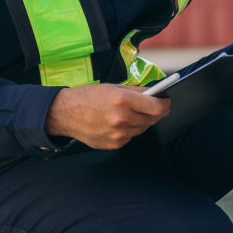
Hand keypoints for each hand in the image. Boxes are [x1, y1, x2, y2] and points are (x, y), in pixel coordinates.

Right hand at [45, 83, 169, 149]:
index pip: (156, 107)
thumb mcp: (114, 87)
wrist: (66, 114)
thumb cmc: (89, 97)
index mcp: (122, 100)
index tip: (166, 101)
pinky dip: (130, 130)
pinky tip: (120, 123)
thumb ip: (136, 92)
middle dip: (155, 112)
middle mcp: (121, 119)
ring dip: (142, 121)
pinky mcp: (113, 144)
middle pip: (151, 119)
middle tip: (156, 106)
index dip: (165, 104)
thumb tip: (156, 94)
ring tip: (134, 113)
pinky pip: (130, 136)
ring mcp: (118, 134)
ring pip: (142, 129)